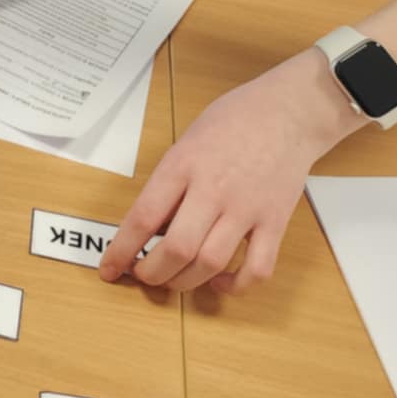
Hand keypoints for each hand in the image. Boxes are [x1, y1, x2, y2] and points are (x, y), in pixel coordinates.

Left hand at [99, 52, 362, 293]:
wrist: (288, 112)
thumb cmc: (233, 120)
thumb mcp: (186, 141)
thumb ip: (170, 182)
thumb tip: (150, 227)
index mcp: (183, 165)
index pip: (144, 217)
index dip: (122, 250)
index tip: (108, 269)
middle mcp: (213, 189)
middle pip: (176, 248)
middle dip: (152, 274)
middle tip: (143, 276)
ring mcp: (247, 208)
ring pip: (211, 263)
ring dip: (186, 282)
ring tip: (174, 280)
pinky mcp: (275, 222)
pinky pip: (257, 268)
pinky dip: (235, 285)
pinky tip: (220, 281)